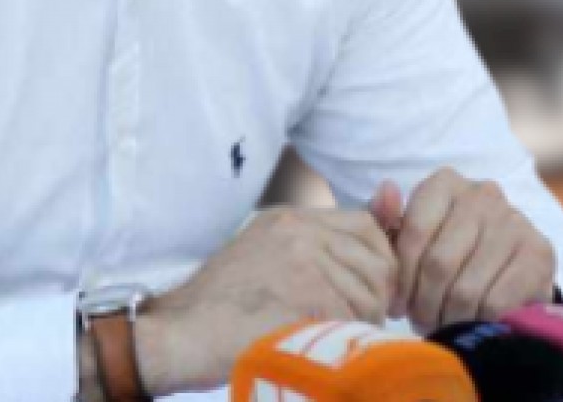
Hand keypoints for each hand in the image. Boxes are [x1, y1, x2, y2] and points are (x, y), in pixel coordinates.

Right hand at [136, 206, 397, 394]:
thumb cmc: (221, 308)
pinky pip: (352, 316)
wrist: (182, 332)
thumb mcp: (265, 258)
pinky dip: (347, 336)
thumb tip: (367, 256)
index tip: (373, 291)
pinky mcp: (305, 292)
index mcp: (289, 218)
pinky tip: (326, 343)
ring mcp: (302, 258)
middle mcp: (299, 229)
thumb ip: (311, 250)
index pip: (364, 225)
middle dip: (379, 294)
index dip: (380, 261)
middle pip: (375, 257)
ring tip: (343, 335)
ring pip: (368, 291)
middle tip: (366, 320)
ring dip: (365, 320)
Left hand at [370, 168, 554, 332]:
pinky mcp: (540, 253)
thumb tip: (386, 190)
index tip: (396, 304)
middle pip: (439, 263)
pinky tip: (473, 322)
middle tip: (419, 321)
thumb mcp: (409, 238)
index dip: (401, 277)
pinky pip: (496, 302)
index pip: (413, 232)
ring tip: (443, 324)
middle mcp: (483, 194)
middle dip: (423, 303)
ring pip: (466, 288)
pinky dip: (478, 321)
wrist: (504, 271)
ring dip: (449, 317)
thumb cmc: (445, 253)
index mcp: (445, 184)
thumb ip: (386, 219)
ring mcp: (515, 221)